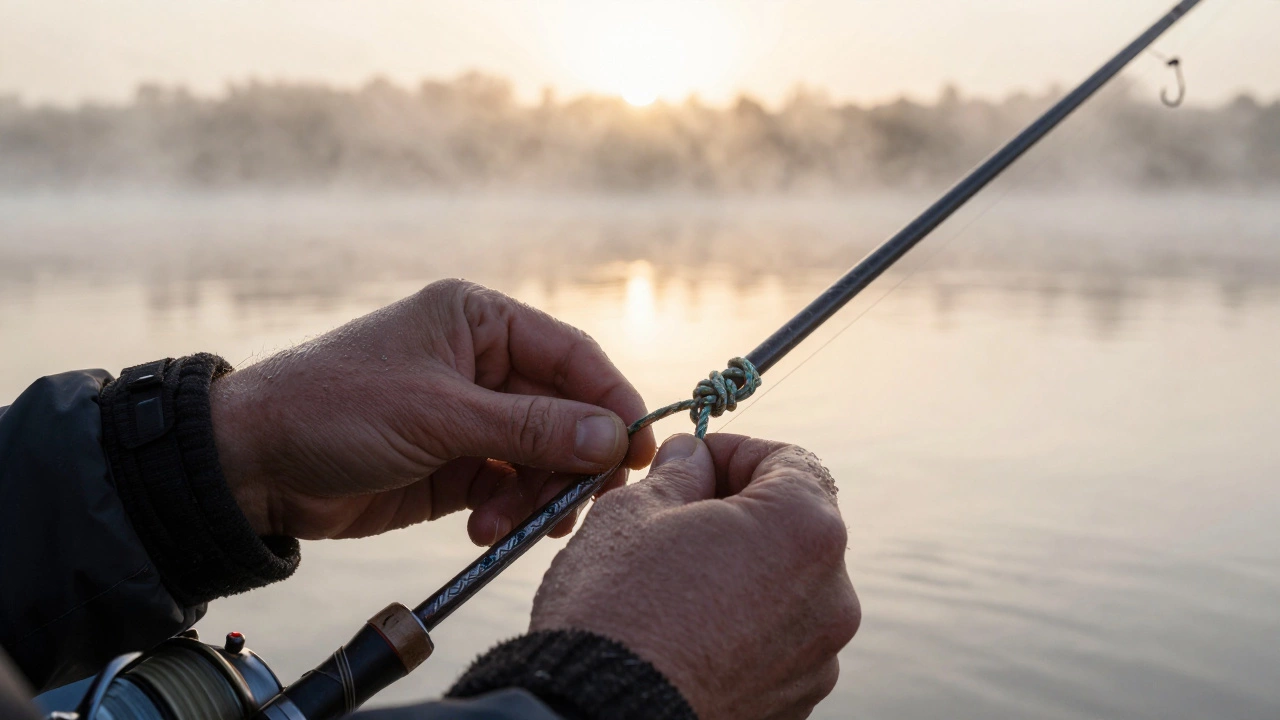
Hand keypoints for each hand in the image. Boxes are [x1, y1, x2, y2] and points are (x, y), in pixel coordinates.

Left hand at [209, 279, 656, 541]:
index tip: (639, 451)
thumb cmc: (336, 410)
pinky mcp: (454, 465)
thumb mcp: (439, 415)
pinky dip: (506, 512)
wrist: (251, 467)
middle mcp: (481, 363)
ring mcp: (469, 417)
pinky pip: (507, 487)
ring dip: (534, 495)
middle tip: (574, 504)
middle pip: (564, 412)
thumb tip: (614, 438)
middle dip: (570, 461)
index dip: (611, 402)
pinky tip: (480, 528)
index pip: (571, 355)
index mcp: (479, 320)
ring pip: (540, 457)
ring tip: (504, 525)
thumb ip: (531, 428)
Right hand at [530, 433, 858, 719]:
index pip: (792, 461)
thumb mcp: (635, 511)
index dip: (736, 452)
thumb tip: (692, 458)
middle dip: (739, 513)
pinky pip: (775, 646)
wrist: (597, 717)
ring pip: (786, 590)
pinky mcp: (795, 705)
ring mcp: (818, 658)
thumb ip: (679, 472)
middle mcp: (832, 595)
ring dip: (743, 574)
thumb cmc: (615, 608)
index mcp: (805, 529)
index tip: (692, 462)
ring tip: (674, 585)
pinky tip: (686, 634)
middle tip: (675, 518)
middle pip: (793, 528)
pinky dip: (742, 630)